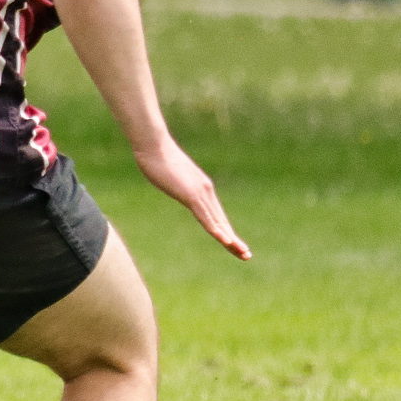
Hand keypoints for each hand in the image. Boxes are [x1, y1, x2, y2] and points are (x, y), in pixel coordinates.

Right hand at [132, 135, 251, 259]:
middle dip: (234, 241)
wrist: (153, 144)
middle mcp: (206, 191)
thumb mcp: (169, 175)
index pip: (216, 215)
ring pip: (218, 222)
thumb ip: (174, 182)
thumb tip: (170, 182)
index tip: (233, 245)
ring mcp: (200, 193)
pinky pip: (206, 218)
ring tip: (243, 254)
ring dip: (231, 240)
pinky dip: (217, 231)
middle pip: (222, 221)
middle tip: (247, 256)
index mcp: (201, 188)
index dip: (225, 231)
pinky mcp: (191, 195)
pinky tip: (226, 241)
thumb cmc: (156, 156)